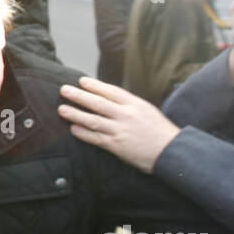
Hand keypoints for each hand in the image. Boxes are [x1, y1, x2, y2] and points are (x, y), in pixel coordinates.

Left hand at [58, 76, 180, 173]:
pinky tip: (73, 129)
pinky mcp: (117, 146)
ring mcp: (120, 131)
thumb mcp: (147, 111)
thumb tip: (108, 99)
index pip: (111, 91)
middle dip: (79, 96)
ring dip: (76, 114)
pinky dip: (83, 134)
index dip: (95, 85)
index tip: (81, 81)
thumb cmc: (160, 131)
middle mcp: (126, 115)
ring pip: (93, 120)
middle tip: (64, 90)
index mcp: (135, 104)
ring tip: (62, 109)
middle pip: (98, 103)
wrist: (171, 152)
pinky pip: (96, 138)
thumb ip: (129, 105)